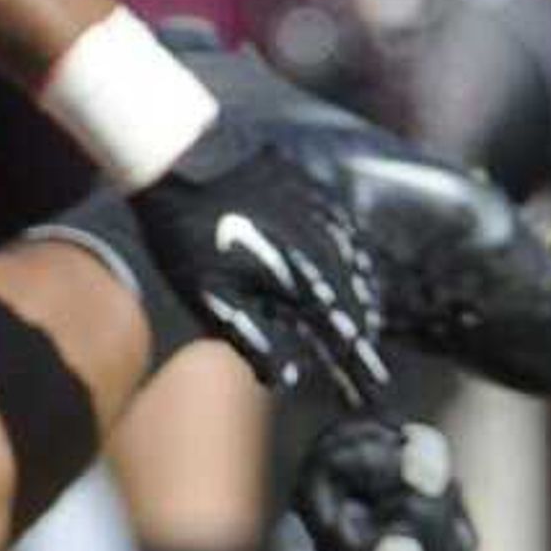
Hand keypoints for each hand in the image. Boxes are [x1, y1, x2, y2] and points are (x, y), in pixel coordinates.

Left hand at [134, 109, 393, 402]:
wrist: (180, 155)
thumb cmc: (185, 232)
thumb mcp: (207, 295)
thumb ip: (249, 337)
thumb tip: (283, 379)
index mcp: (299, 277)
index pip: (339, 334)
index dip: (354, 369)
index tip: (367, 395)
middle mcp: (321, 247)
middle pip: (355, 305)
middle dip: (363, 344)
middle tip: (370, 376)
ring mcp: (320, 216)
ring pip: (356, 269)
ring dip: (364, 304)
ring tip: (368, 331)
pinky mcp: (311, 194)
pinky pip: (346, 236)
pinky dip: (354, 262)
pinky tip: (353, 268)